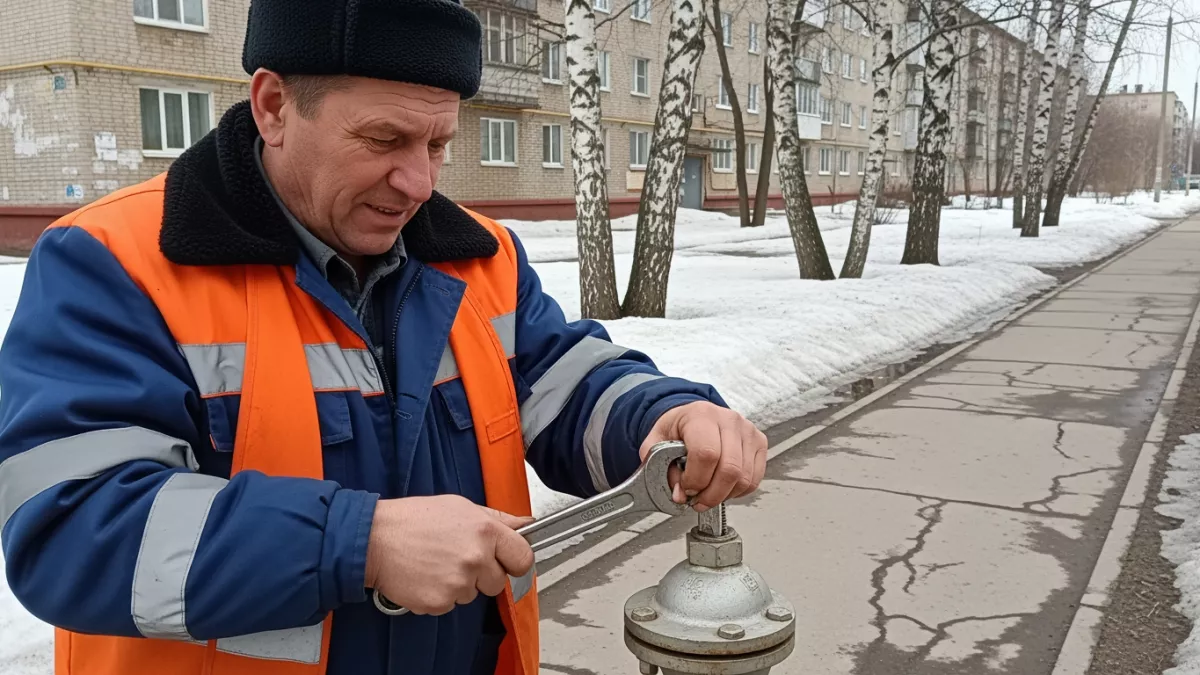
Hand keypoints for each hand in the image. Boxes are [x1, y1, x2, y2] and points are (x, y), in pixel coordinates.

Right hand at [364, 495, 533, 615]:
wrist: (374, 539)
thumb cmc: (413, 519)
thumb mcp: (460, 506)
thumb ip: (496, 518)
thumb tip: (525, 523)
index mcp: (485, 531)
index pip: (523, 558)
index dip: (515, 562)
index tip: (507, 563)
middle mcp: (476, 558)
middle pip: (498, 582)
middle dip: (483, 575)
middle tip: (457, 558)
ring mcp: (458, 583)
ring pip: (472, 594)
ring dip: (459, 584)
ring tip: (436, 563)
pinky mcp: (440, 602)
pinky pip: (450, 604)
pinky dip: (440, 595)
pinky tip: (425, 576)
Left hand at [639, 401, 766, 511]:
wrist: (693, 415)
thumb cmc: (677, 428)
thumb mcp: (656, 443)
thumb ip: (660, 469)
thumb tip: (680, 495)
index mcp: (701, 416)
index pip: (706, 454)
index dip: (696, 479)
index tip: (686, 488)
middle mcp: (728, 420)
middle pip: (729, 469)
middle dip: (711, 494)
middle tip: (697, 500)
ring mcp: (747, 431)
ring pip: (744, 478)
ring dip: (724, 495)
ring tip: (708, 494)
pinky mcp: (760, 442)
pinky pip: (754, 479)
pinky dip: (738, 491)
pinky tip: (723, 488)